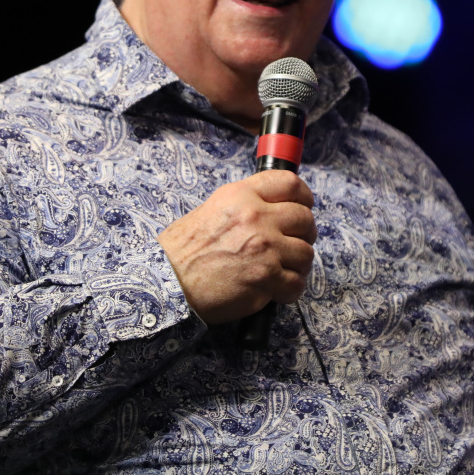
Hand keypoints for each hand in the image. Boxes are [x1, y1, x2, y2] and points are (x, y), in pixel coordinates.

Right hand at [158, 170, 315, 324]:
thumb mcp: (212, 209)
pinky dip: (289, 290)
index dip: (304, 197)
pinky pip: (297, 284)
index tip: (304, 207)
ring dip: (297, 265)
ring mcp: (264, 248)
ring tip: (281, 271)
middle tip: (292, 245)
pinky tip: (275, 290)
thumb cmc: (184, 250)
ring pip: (306, 253)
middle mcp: (256, 217)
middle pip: (305, 219)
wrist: (167, 281)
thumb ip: (245, 205)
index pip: (290, 184)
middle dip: (304, 234)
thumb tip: (273, 209)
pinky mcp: (266, 278)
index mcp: (242, 195)